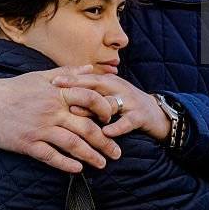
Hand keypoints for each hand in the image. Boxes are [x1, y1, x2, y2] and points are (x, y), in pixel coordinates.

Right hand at [0, 65, 121, 173]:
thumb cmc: (14, 88)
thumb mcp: (41, 76)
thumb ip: (68, 73)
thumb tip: (91, 69)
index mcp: (56, 92)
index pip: (89, 98)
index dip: (105, 108)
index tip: (113, 119)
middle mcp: (51, 110)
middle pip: (86, 126)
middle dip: (105, 141)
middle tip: (117, 152)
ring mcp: (39, 128)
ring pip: (71, 144)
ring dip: (90, 156)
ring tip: (102, 164)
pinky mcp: (27, 143)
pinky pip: (50, 156)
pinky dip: (65, 164)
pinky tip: (77, 169)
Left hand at [52, 73, 170, 142]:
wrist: (157, 114)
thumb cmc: (126, 106)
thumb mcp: (109, 95)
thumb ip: (91, 93)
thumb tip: (66, 92)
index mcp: (109, 82)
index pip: (87, 77)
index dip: (70, 78)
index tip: (51, 80)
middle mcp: (119, 88)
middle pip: (96, 85)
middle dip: (76, 86)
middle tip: (57, 90)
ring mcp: (130, 101)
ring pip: (109, 103)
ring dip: (92, 108)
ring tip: (73, 111)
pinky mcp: (140, 116)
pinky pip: (127, 121)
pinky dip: (117, 126)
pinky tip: (106, 132)